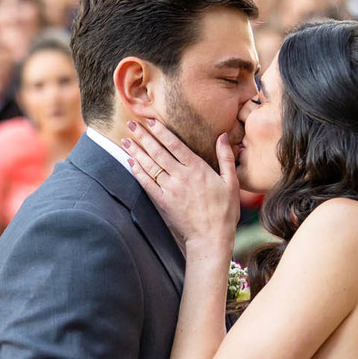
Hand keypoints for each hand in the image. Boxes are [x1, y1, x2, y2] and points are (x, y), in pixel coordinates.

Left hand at [123, 118, 239, 248]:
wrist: (211, 237)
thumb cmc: (224, 211)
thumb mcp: (231, 182)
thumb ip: (225, 157)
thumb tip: (223, 136)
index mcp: (197, 168)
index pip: (175, 144)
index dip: (161, 131)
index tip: (150, 121)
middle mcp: (181, 176)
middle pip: (158, 151)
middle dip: (143, 136)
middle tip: (131, 124)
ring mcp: (170, 189)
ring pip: (150, 166)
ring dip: (136, 151)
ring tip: (126, 139)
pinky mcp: (163, 202)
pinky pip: (147, 184)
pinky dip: (138, 172)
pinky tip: (130, 162)